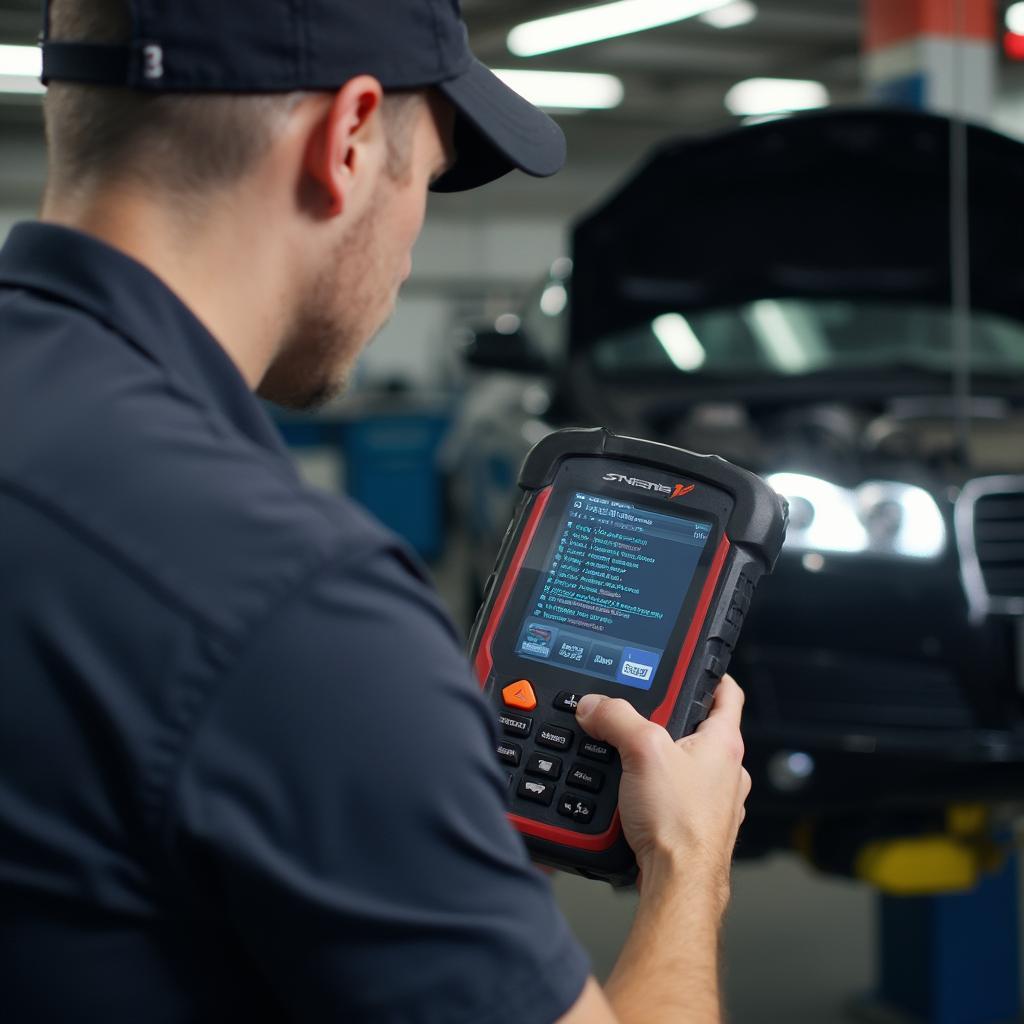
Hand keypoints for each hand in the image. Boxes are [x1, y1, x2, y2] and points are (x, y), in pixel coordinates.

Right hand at [574, 676, 749, 898]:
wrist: (679, 884)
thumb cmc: (680, 824)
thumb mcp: (642, 752)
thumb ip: (616, 719)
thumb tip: (596, 706)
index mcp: (724, 743)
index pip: (727, 692)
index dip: (711, 673)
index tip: (695, 665)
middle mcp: (726, 771)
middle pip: (698, 728)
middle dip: (667, 720)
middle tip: (639, 716)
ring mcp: (713, 801)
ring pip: (684, 765)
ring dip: (659, 760)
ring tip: (629, 760)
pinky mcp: (695, 825)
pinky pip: (674, 796)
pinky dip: (654, 791)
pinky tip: (631, 796)